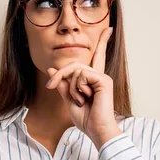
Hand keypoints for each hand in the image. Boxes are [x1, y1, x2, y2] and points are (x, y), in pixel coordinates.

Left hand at [45, 27, 121, 147]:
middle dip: (60, 75)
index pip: (98, 57)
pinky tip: (85, 98)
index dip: (103, 42)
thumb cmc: (86, 119)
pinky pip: (82, 75)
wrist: (97, 131)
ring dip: (71, 88)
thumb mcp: (69, 100)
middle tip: (49, 86)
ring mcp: (103, 77)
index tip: (110, 29)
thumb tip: (52, 69)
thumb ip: (62, 84)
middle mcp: (99, 76)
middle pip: (75, 65)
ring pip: (76, 70)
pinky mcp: (104, 80)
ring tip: (80, 100)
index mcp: (93, 80)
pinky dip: (78, 88)